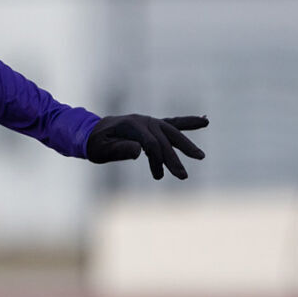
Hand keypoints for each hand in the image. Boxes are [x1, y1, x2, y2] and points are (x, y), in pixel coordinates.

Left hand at [86, 114, 207, 179]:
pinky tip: (205, 120)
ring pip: (172, 133)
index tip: (158, 175)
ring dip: (186, 145)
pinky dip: (188, 123)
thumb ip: (119, 149)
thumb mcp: (101, 150)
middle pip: (164, 140)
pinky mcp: (153, 125)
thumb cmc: (95, 144)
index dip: (156, 159)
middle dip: (173, 158)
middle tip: (182, 176)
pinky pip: (173, 124)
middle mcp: (143, 121)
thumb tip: (139, 150)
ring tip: (200, 156)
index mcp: (131, 125)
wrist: (91, 133)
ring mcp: (150, 122)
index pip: (150, 143)